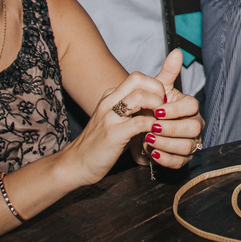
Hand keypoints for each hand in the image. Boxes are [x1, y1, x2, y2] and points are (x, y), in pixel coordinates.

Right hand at [64, 70, 170, 185]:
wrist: (76, 164)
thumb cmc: (100, 144)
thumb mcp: (116, 121)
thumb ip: (132, 110)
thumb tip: (156, 106)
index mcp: (110, 96)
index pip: (137, 78)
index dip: (154, 86)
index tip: (161, 102)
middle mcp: (109, 102)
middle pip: (138, 79)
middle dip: (157, 89)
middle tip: (164, 107)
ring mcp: (110, 117)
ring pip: (140, 96)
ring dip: (157, 106)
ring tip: (160, 119)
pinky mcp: (114, 135)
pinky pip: (140, 122)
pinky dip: (153, 125)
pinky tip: (155, 133)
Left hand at [142, 49, 204, 166]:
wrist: (137, 132)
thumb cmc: (150, 109)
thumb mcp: (157, 90)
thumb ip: (168, 72)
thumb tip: (176, 52)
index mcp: (189, 107)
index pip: (192, 106)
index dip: (175, 110)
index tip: (157, 111)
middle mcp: (193, 125)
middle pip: (193, 128)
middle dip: (172, 128)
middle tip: (152, 127)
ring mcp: (189, 143)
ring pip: (187, 146)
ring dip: (167, 143)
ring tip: (148, 140)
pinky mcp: (182, 159)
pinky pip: (180, 162)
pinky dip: (166, 158)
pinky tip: (153, 153)